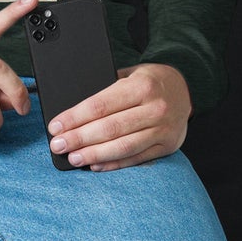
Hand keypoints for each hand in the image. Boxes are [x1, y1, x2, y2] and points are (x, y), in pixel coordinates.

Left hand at [46, 63, 191, 171]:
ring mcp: (163, 129)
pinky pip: (136, 158)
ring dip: (94, 155)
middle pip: (109, 128)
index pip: (100, 105)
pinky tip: (96, 165)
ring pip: (123, 147)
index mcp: (142, 86)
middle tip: (58, 145)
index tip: (56, 126)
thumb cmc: (149, 82)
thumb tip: (72, 112)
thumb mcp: (130, 75)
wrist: (185, 89)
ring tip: (73, 158)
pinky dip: (114, 164)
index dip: (74, 118)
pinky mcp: (167, 146)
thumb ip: (107, 90)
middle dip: (79, 138)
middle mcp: (155, 108)